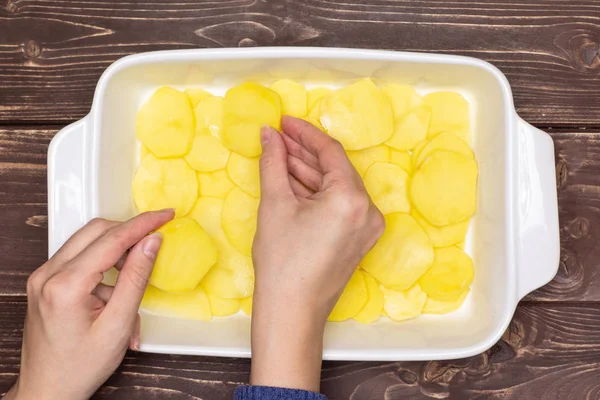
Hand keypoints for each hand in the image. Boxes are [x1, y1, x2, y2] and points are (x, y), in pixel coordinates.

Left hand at [5, 210, 173, 399]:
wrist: (47, 391)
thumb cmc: (79, 367)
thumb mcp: (118, 325)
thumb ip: (136, 278)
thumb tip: (151, 242)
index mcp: (64, 285)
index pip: (111, 239)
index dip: (143, 224)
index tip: (165, 215)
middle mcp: (47, 275)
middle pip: (96, 231)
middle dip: (129, 232)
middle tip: (157, 237)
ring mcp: (42, 277)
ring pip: (87, 242)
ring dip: (116, 252)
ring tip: (133, 281)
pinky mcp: (44, 282)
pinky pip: (79, 258)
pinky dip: (103, 267)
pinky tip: (115, 293)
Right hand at [250, 116, 384, 391]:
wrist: (291, 312)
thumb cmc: (281, 260)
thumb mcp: (274, 204)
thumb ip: (273, 162)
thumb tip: (269, 134)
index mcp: (353, 199)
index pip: (330, 151)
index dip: (304, 133)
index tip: (283, 121)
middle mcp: (369, 211)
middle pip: (334, 169)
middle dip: (303, 153)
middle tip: (277, 138)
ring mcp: (367, 228)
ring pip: (336, 188)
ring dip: (308, 173)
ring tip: (278, 158)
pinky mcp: (359, 240)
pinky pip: (338, 206)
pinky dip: (316, 194)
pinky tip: (292, 182)